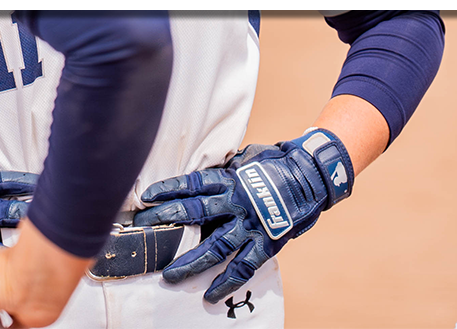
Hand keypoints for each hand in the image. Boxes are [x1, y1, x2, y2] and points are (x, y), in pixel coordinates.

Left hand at [132, 128, 352, 302]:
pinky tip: (209, 296)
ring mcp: (252, 225)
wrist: (313, 177)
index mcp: (230, 179)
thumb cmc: (276, 164)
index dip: (169, 189)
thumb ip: (224, 169)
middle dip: (167, 221)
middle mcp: (238, 202)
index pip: (193, 183)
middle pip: (196, 212)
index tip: (146, 196)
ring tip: (169, 276)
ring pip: (216, 247)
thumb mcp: (246, 159)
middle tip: (143, 230)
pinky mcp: (267, 243)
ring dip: (191, 262)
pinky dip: (227, 283)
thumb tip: (201, 171)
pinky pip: (244, 267)